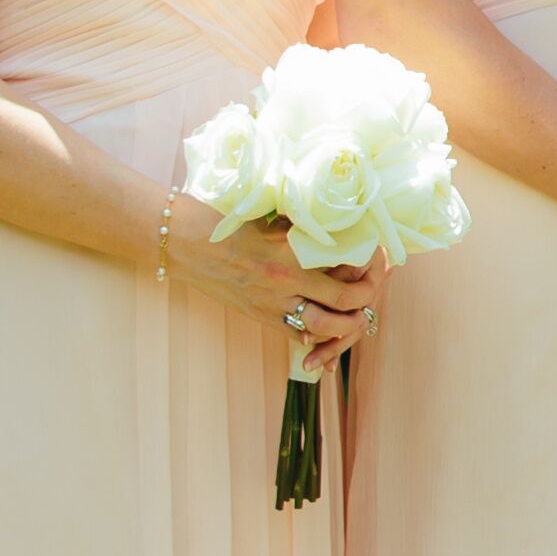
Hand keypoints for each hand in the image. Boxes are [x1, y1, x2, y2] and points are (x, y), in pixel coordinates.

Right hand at [167, 212, 380, 379]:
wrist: (179, 242)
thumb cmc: (223, 221)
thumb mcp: (268, 216)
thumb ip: (303, 225)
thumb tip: (339, 225)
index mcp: (291, 250)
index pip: (347, 265)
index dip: (370, 264)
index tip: (377, 258)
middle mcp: (285, 281)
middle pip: (345, 302)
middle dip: (367, 299)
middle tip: (373, 290)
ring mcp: (271, 303)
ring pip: (324, 328)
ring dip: (347, 326)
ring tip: (357, 316)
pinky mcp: (258, 316)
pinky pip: (296, 335)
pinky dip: (317, 339)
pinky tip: (328, 334)